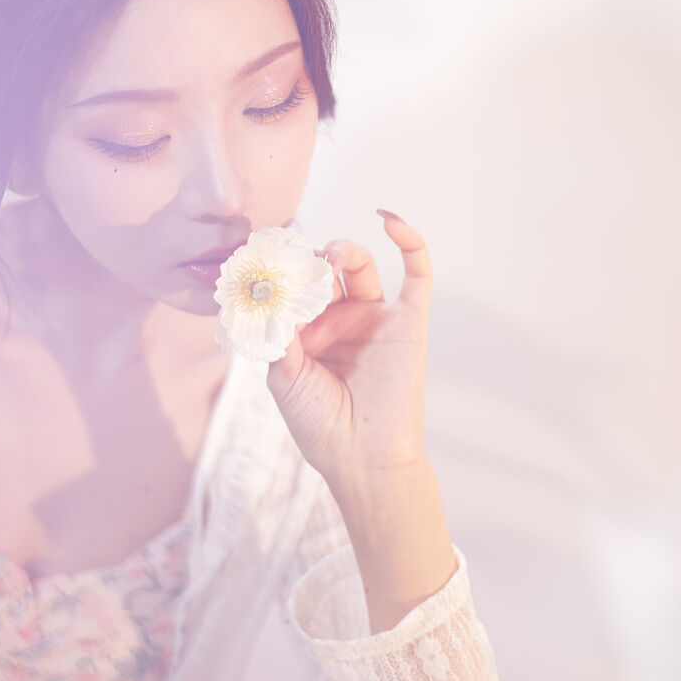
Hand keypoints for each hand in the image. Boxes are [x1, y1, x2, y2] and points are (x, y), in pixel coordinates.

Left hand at [266, 209, 431, 502]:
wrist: (361, 459)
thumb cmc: (319, 425)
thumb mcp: (284, 376)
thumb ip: (279, 332)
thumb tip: (270, 291)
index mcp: (306, 333)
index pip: (293, 288)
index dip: (282, 272)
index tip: (263, 260)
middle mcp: (340, 320)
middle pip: (324, 271)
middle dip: (309, 262)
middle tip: (299, 268)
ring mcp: (374, 318)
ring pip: (361, 266)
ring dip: (343, 251)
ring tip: (330, 260)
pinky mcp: (408, 322)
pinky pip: (416, 275)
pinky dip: (409, 243)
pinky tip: (390, 220)